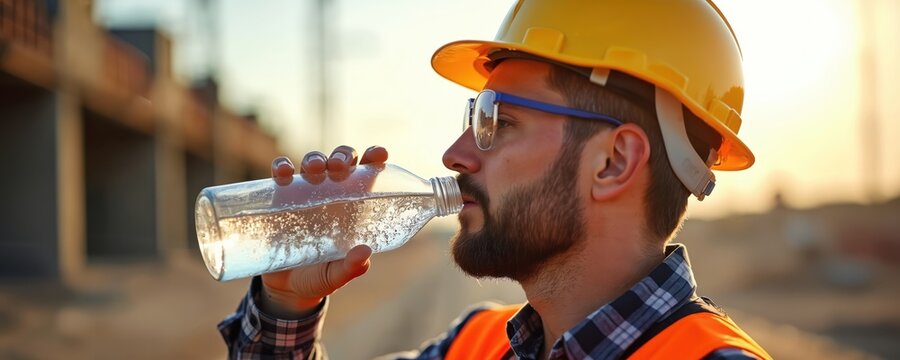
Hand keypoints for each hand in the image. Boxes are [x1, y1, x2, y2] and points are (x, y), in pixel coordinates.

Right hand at [259, 145, 388, 318]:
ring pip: (312, 162)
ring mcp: (305, 193)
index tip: (380, 153)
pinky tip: (284, 172)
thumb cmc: (319, 277)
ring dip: (313, 158)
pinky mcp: (280, 197)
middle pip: (340, 161)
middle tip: (339, 167)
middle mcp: (331, 193)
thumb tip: (365, 253)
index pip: (367, 174)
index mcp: (353, 206)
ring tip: (313, 169)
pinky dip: (282, 167)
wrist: (285, 287)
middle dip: (342, 156)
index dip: (374, 157)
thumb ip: (350, 268)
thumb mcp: (335, 275)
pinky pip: (281, 174)